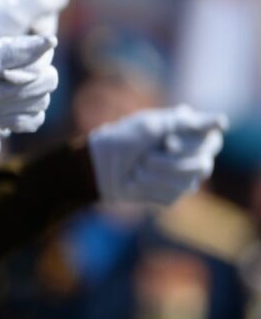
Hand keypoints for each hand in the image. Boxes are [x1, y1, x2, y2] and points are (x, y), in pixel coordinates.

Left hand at [0, 35, 57, 155]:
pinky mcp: (16, 119)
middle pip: (49, 81)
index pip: (45, 59)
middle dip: (17, 93)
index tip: (1, 77)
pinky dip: (15, 122)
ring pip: (42, 102)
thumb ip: (17, 50)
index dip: (27, 72)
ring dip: (10, 109)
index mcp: (11, 55)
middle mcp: (19, 73)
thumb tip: (52, 41)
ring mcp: (19, 97)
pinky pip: (35, 121)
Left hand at [88, 105, 226, 205]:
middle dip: (168, 163)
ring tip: (137, 169)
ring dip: (155, 175)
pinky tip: (136, 182)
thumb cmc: (122, 140)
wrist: (96, 166)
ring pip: (188, 183)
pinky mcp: (170, 195)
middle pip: (201, 164)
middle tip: (144, 158)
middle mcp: (192, 154)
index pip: (212, 140)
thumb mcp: (150, 126)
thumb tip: (222, 122)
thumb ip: (186, 124)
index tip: (168, 142)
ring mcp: (183, 177)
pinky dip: (149, 188)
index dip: (192, 144)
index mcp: (190, 133)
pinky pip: (171, 195)